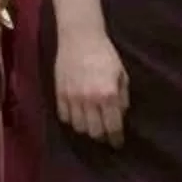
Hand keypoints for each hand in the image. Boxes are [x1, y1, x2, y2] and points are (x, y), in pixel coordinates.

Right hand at [54, 26, 128, 145]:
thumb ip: (122, 97)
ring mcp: (72, 98)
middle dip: (102, 135)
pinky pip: (64, 117)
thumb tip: (120, 114)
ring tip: (91, 123)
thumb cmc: (105, 54)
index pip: (113, 126)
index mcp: (108, 95)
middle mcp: (90, 100)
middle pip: (94, 131)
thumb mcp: (121, 74)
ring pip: (78, 127)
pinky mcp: (59, 94)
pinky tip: (77, 114)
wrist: (80, 38)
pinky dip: (72, 119)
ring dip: (86, 128)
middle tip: (105, 133)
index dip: (116, 138)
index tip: (117, 143)